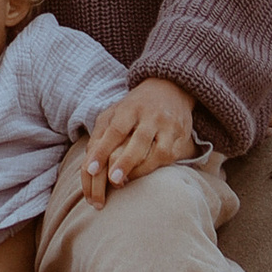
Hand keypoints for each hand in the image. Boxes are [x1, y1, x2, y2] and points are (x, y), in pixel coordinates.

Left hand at [78, 77, 199, 203]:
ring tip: (125, 182)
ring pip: (159, 152)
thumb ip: (100, 135)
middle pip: (139, 142)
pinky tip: (143, 173)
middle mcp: (152, 115)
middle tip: (112, 181)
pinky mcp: (182, 137)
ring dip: (141, 169)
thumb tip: (89, 164)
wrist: (170, 89)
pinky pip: (171, 156)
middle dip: (125, 163)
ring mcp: (170, 126)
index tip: (91, 170)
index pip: (115, 130)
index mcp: (131, 107)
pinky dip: (156, 167)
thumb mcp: (114, 112)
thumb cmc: (134, 107)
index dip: (103, 150)